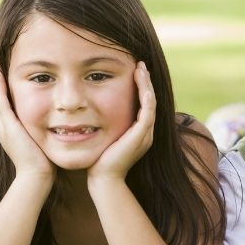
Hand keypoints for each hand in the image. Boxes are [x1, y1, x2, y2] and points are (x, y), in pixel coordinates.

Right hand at [0, 66, 54, 180]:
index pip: (0, 107)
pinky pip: (0, 104)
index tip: (3, 79)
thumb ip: (40, 132)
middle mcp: (2, 127)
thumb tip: (53, 125)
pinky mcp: (9, 127)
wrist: (37, 175)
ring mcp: (4, 127)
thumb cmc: (42, 161)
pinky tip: (0, 78)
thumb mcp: (39, 142)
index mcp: (9, 130)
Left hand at [87, 62, 155, 183]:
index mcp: (139, 131)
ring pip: (151, 103)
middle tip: (140, 65)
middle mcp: (146, 131)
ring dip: (147, 85)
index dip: (141, 86)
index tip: (134, 71)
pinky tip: (142, 86)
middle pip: (150, 100)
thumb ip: (106, 123)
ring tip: (141, 69)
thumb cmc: (100, 159)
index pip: (144, 103)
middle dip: (146, 81)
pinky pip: (147, 113)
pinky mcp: (141, 136)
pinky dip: (146, 99)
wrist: (104, 179)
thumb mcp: (105, 136)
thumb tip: (93, 110)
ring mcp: (145, 134)